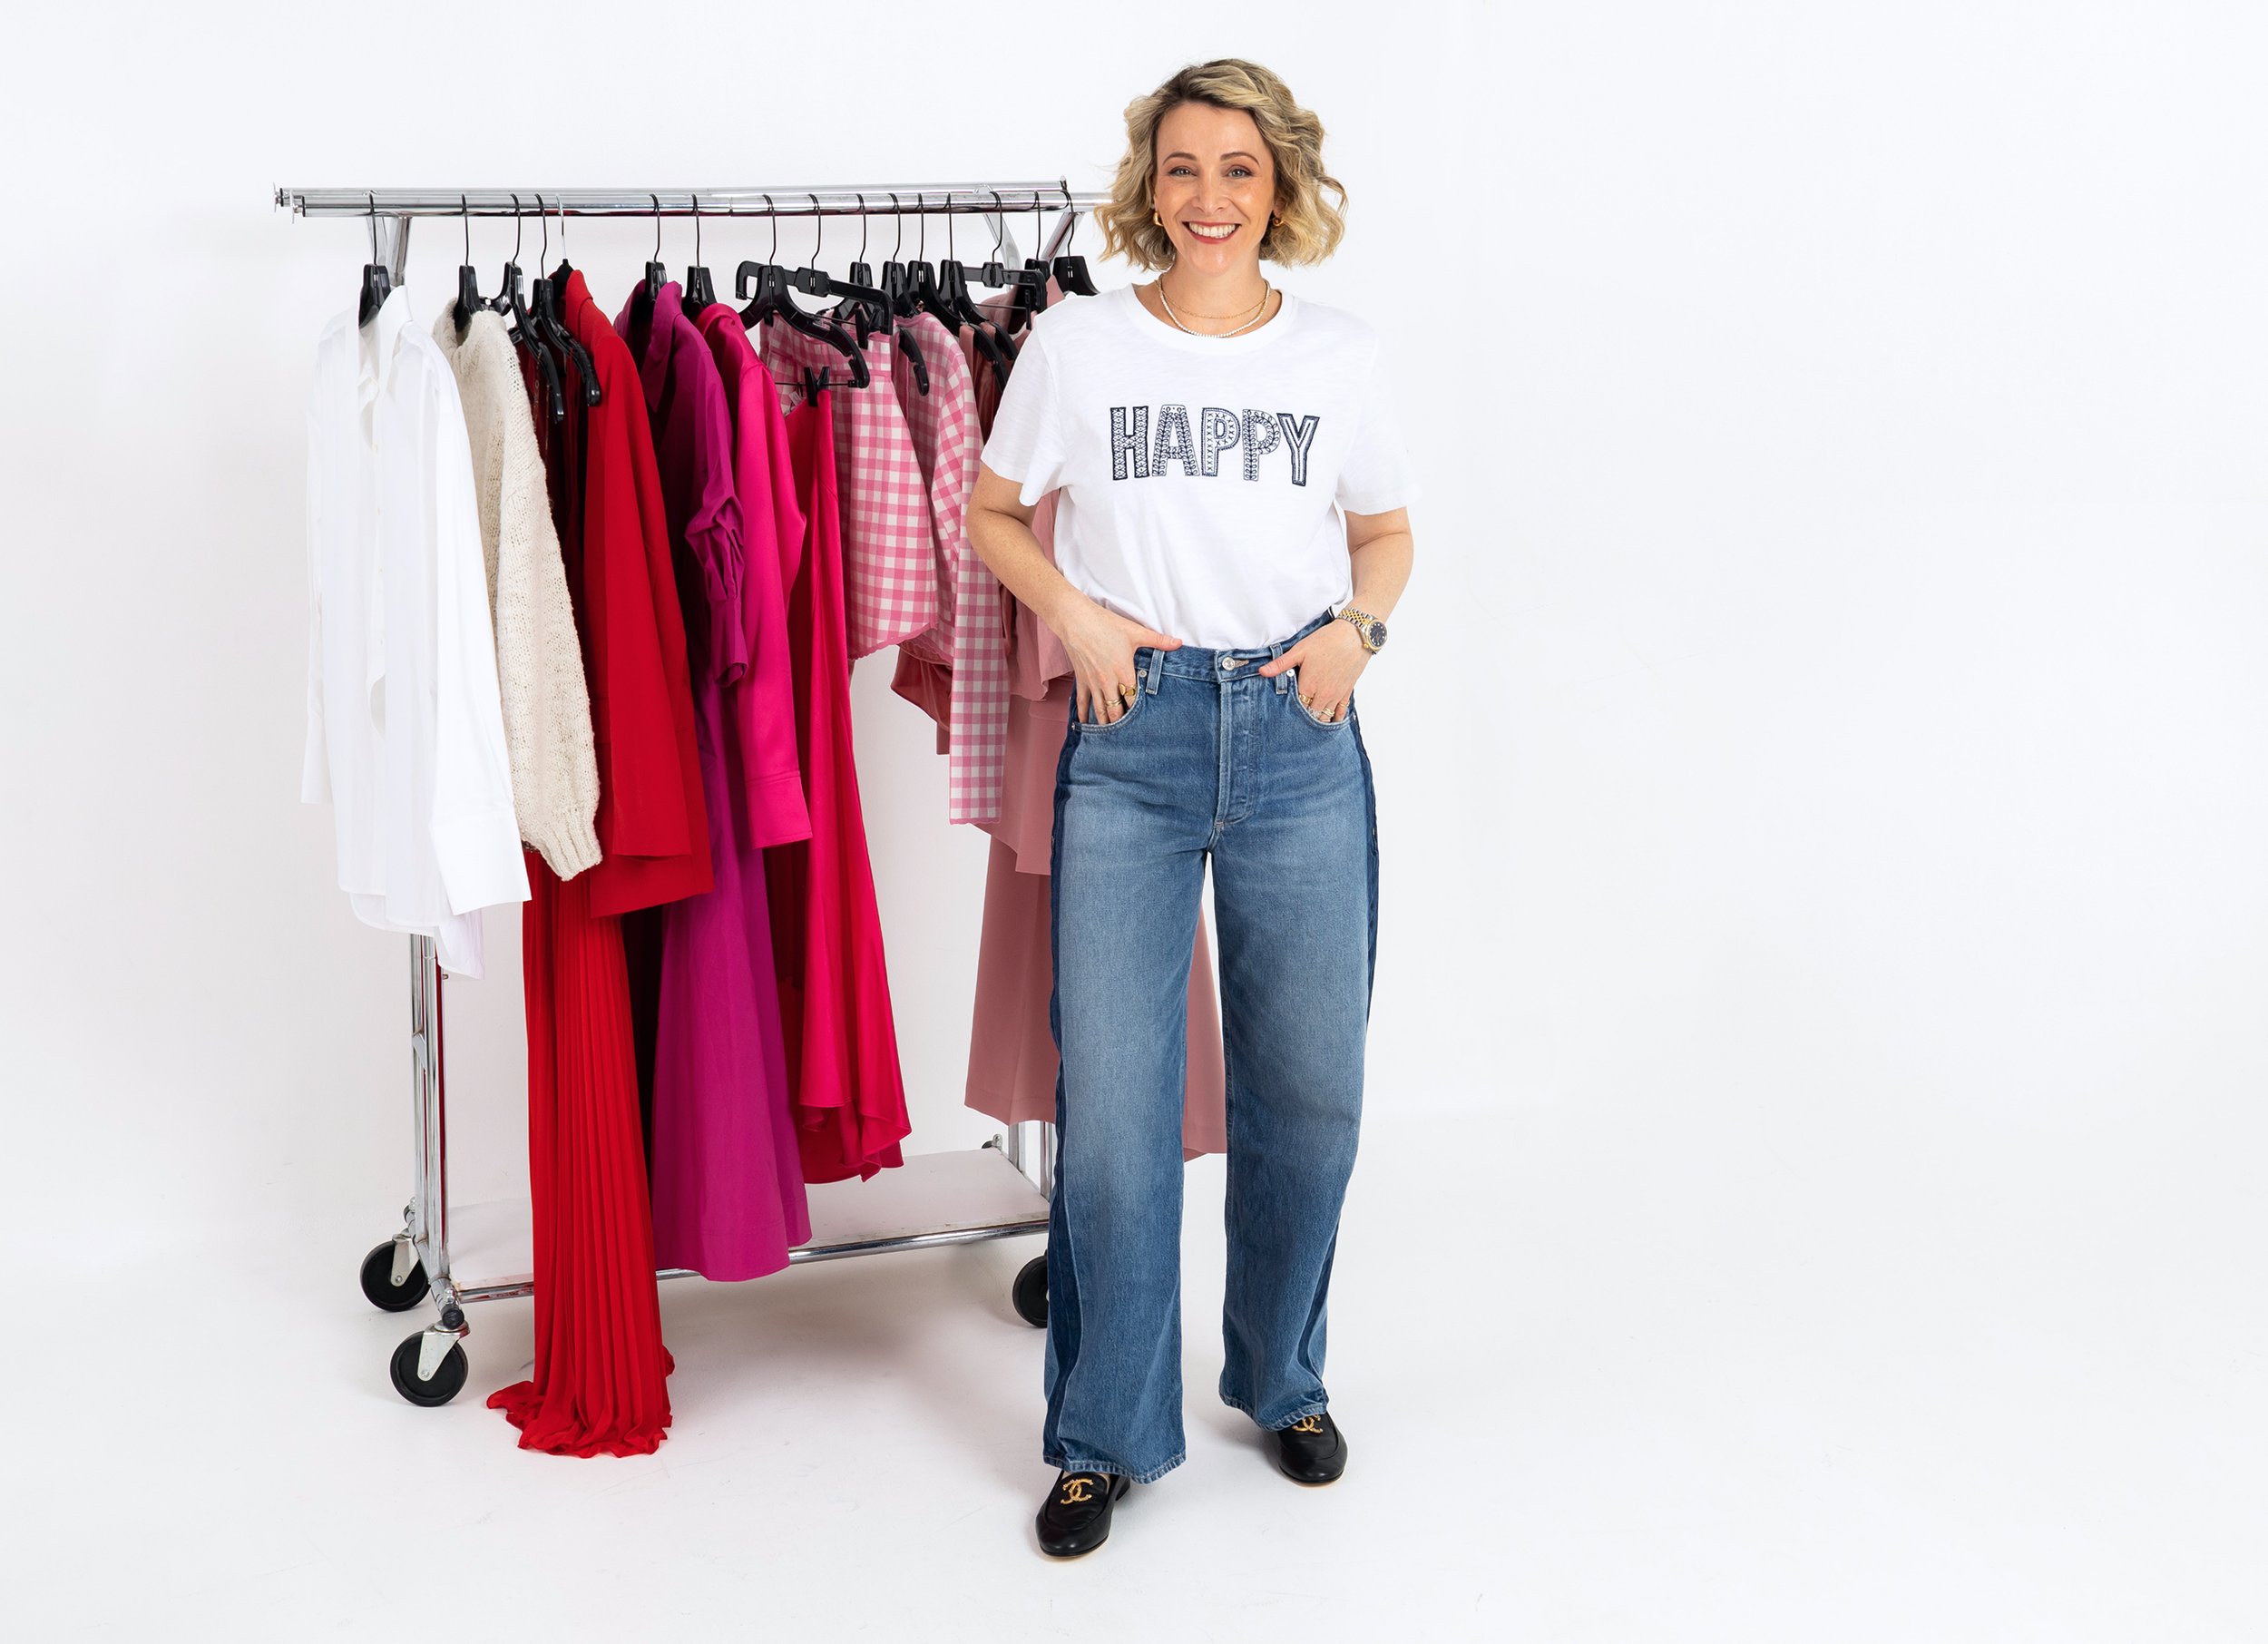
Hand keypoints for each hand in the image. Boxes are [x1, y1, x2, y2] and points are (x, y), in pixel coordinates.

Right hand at [1058, 596, 1182, 724]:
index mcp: (1124, 672)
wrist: (1076, 620)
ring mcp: (1093, 683)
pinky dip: (1084, 714)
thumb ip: (1158, 641)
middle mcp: (1108, 682)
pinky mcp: (1081, 680)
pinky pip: (1082, 702)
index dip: (1139, 712)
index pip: (1134, 700)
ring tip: (1111, 735)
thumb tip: (1179, 643)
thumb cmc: (1105, 625)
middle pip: (1117, 710)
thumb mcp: (1135, 632)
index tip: (1145, 721)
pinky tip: (1084, 724)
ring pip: (1100, 710)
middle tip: (1129, 734)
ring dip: (1106, 723)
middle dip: (1123, 723)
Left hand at [1256, 618, 1368, 721]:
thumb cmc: (1327, 640)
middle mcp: (1322, 695)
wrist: (1355, 636)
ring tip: (1308, 723)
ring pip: (1324, 717)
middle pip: (1309, 715)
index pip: (1295, 707)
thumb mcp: (1300, 650)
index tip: (1284, 710)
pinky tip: (1329, 721)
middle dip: (1302, 717)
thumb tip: (1262, 672)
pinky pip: (1340, 713)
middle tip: (1294, 720)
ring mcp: (1336, 695)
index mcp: (1308, 686)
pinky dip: (1334, 719)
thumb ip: (1280, 664)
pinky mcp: (1347, 692)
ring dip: (1316, 720)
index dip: (1289, 709)